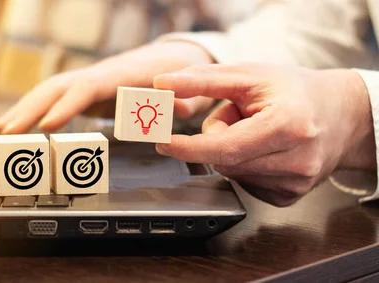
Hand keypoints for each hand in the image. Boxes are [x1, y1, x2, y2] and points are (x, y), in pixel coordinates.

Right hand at [0, 41, 214, 133]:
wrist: (171, 59)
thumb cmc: (178, 78)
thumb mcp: (189, 92)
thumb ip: (182, 102)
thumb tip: (172, 112)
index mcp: (121, 75)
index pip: (86, 88)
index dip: (67, 106)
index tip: (48, 125)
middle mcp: (99, 75)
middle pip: (57, 86)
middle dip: (30, 108)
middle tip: (7, 132)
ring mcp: (88, 81)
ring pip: (48, 90)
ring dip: (23, 109)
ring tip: (0, 130)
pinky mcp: (83, 90)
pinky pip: (52, 97)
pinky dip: (32, 109)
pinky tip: (15, 124)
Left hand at [153, 64, 375, 206]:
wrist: (340, 114)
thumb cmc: (294, 90)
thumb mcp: (249, 75)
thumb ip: (203, 80)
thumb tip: (163, 84)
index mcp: (288, 126)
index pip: (225, 147)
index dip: (189, 147)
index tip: (163, 143)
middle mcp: (297, 160)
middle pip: (224, 160)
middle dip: (216, 138)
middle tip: (235, 116)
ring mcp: (295, 184)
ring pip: (231, 173)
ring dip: (229, 152)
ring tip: (256, 131)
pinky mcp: (288, 197)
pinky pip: (243, 183)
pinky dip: (241, 165)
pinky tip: (262, 150)